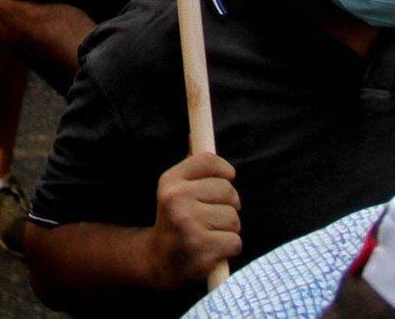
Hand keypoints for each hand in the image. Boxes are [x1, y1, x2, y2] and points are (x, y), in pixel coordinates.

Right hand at [146, 150, 239, 289]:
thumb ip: (190, 165)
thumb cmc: (174, 220)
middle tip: (214, 215)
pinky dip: (230, 247)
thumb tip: (196, 133)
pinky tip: (214, 249)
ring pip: (234, 218)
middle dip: (229, 206)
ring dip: (229, 229)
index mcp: (170, 180)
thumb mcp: (173, 189)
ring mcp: (189, 224)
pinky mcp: (202, 248)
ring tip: (211, 233)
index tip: (225, 180)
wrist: (159, 260)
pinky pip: (235, 241)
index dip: (225, 171)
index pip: (209, 161)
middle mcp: (176, 199)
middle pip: (228, 191)